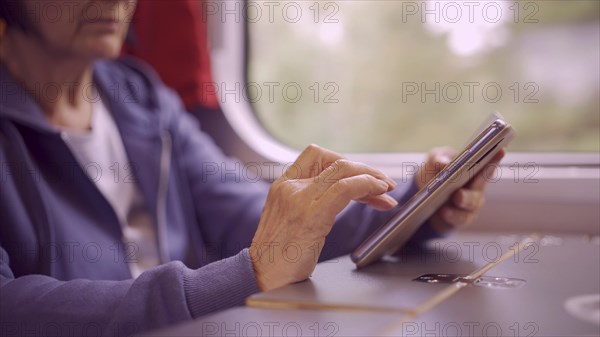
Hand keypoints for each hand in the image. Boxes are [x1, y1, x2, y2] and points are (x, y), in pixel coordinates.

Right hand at [251, 145, 397, 290]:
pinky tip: (378, 195)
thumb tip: (340, 197)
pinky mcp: (311, 214)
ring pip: (342, 169)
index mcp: (283, 185)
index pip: (316, 155)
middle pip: (334, 160)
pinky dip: (366, 186)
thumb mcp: (289, 220)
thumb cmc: (278, 257)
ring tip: (386, 189)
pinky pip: (345, 188)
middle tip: (383, 184)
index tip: (362, 176)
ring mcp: (299, 198)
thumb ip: (308, 203)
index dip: (345, 161)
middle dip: (364, 170)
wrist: (260, 278)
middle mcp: (289, 186)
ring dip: (371, 176)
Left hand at [415, 147, 505, 233]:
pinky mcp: (461, 218)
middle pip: (481, 183)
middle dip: (480, 178)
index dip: (494, 157)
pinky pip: (460, 218)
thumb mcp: (433, 160)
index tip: (501, 150)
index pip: (487, 161)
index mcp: (473, 168)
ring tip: (456, 196)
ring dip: (465, 199)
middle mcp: (477, 186)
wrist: (423, 197)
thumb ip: (438, 157)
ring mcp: (471, 203)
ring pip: (472, 202)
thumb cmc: (434, 172)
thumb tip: (444, 163)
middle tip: (469, 179)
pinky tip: (444, 211)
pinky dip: (452, 214)